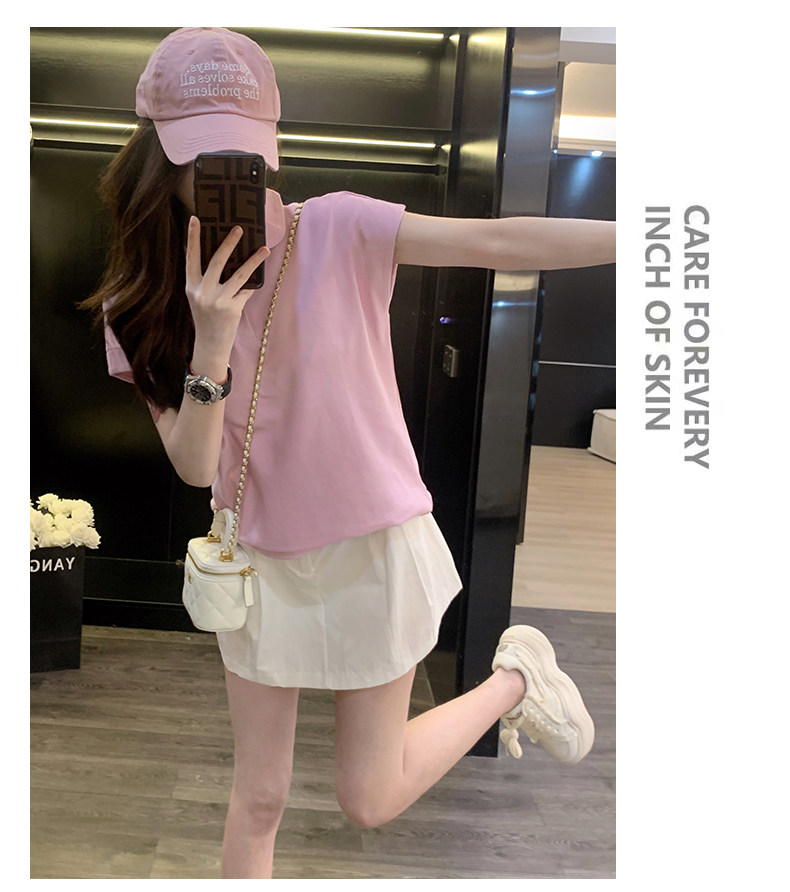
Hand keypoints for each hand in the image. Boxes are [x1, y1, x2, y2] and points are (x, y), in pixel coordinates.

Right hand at [185, 216, 269, 362]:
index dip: (193, 238)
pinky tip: (262, 274)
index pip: (191, 257)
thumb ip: (205, 280)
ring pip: (239, 275)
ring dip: (253, 260)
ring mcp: (218, 301)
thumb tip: (224, 256)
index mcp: (191, 286)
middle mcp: (203, 292)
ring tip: (264, 248)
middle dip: (229, 243)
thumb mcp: (198, 298)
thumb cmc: (206, 318)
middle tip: (239, 228)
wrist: (210, 345)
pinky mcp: (232, 309)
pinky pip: (247, 290)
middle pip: (217, 261)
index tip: (195, 219)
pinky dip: (254, 283)